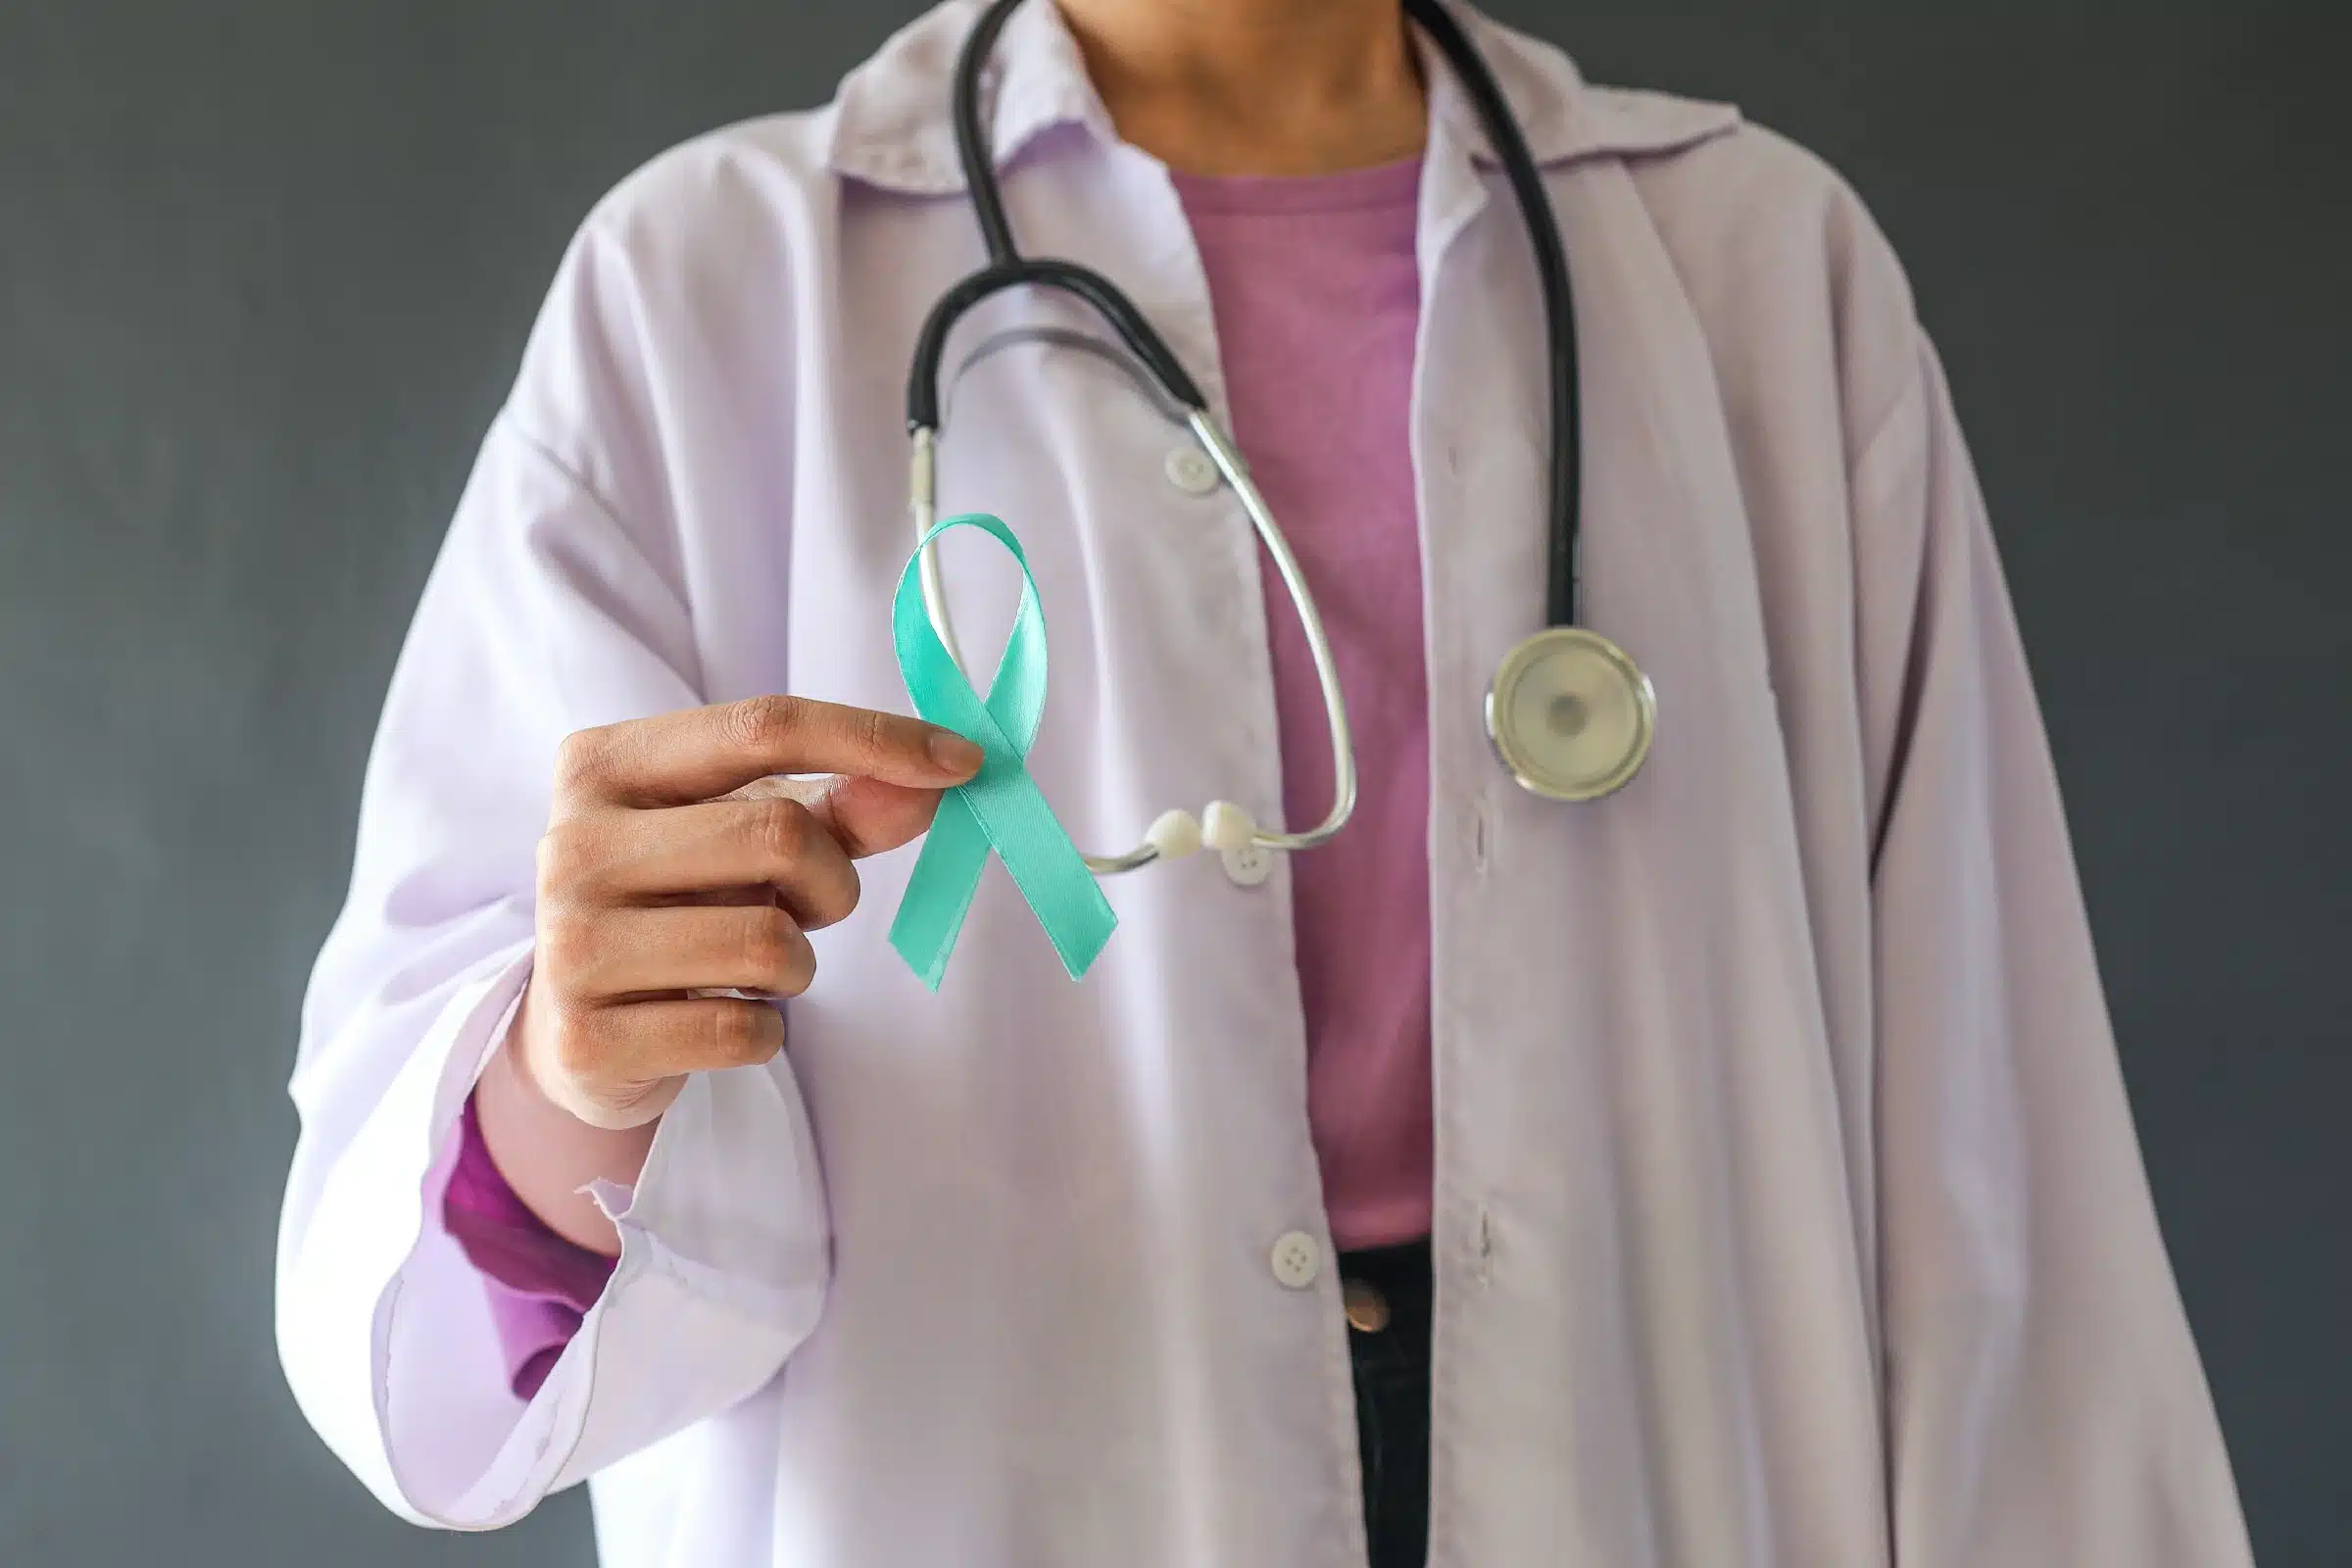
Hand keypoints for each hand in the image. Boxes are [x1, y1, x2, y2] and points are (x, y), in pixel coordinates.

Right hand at [513, 695, 981, 1128]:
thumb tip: (933, 784)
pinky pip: (741, 1032)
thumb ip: (844, 806)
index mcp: (605, 763)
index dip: (876, 738)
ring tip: (750, 967)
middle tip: (806, 908)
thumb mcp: (752, 837)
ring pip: (768, 941)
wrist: (583, 1033)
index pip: (763, 725)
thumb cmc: (683, 906)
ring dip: (796, 965)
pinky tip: (718, 1019)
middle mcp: (569, 843)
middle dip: (831, 881)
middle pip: (780, 833)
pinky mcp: (585, 1039)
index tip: (963, 763)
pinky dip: (764, 1032)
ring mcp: (567, 943)